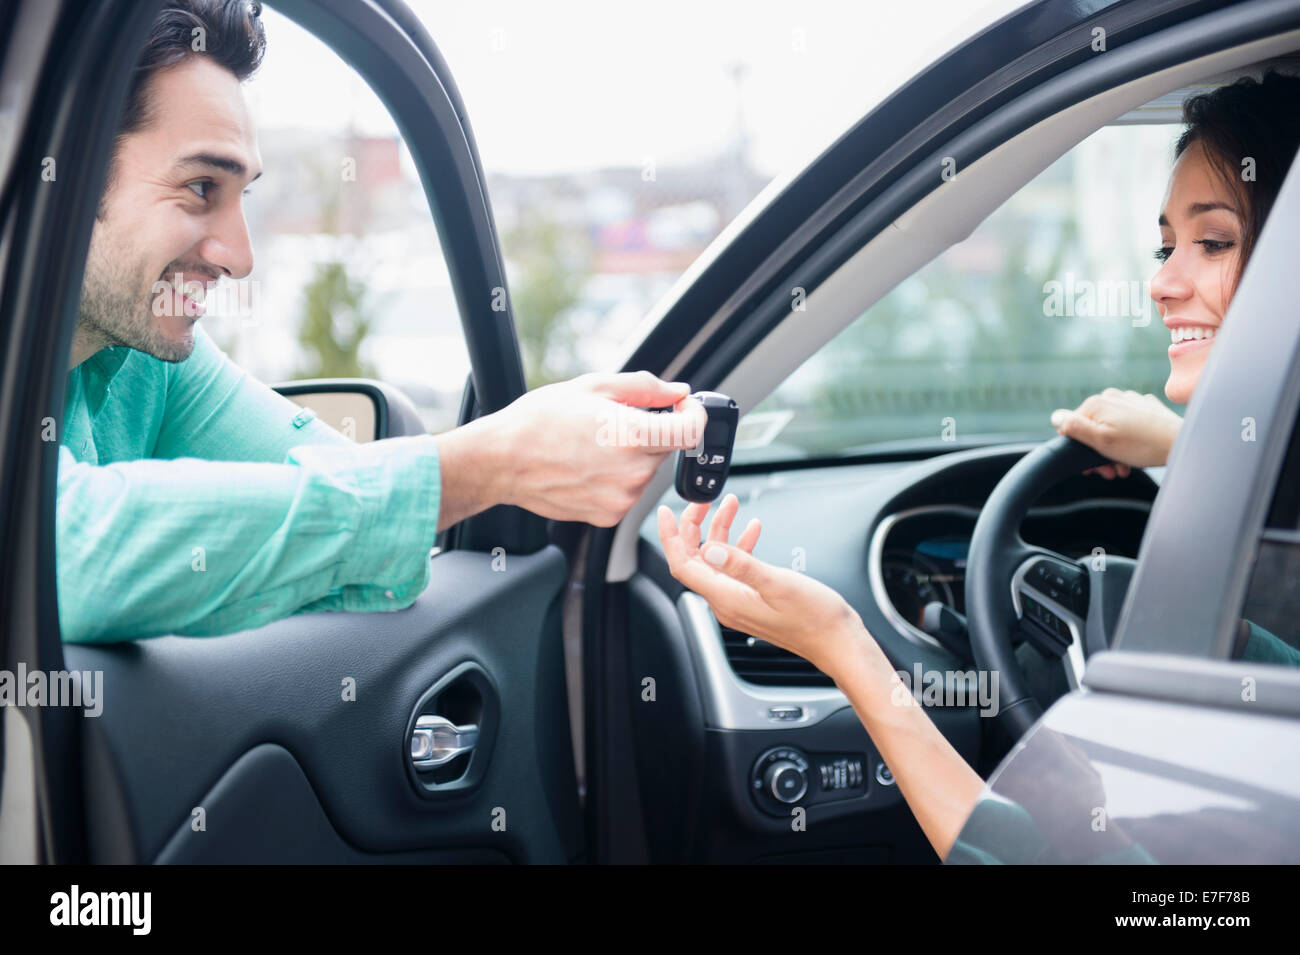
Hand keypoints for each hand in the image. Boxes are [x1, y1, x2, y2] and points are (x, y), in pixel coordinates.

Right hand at [489, 371, 706, 526]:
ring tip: (594, 445)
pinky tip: (588, 466)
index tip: (682, 406)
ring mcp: (622, 498)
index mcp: (633, 435)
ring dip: (633, 456)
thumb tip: (677, 391)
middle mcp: (633, 472)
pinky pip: (628, 492)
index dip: (693, 413)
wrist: (502, 461)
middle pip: (668, 448)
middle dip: (652, 432)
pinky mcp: (610, 516)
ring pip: (647, 471)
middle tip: (614, 422)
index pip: (692, 429)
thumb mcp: (593, 387)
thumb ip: (644, 388)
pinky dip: (617, 478)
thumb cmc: (540, 420)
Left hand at [657, 494, 864, 677]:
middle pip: (695, 559)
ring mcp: (739, 601)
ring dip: (720, 530)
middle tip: (704, 502)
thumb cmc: (814, 618)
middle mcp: (727, 602)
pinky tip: (753, 530)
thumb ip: (741, 565)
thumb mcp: (777, 584)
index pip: (683, 565)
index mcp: (726, 599)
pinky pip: (736, 568)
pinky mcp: (753, 598)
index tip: (667, 513)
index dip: (671, 537)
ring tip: (730, 505)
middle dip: (695, 526)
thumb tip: (710, 549)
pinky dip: (740, 545)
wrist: (836, 641)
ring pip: (717, 560)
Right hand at [1050, 388, 1181, 478]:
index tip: (1092, 467)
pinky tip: (1135, 452)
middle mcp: (1111, 396)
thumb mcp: (1101, 441)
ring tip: (1124, 466)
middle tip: (1110, 471)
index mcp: (1096, 404)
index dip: (1077, 450)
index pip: (1071, 427)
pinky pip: (1127, 424)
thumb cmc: (1141, 445)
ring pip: (1109, 427)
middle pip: (1090, 428)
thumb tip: (1055, 417)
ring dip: (1111, 449)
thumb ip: (1074, 427)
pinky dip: (1127, 439)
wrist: (1181, 442)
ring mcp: (1129, 400)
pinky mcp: (1145, 407)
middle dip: (1096, 452)